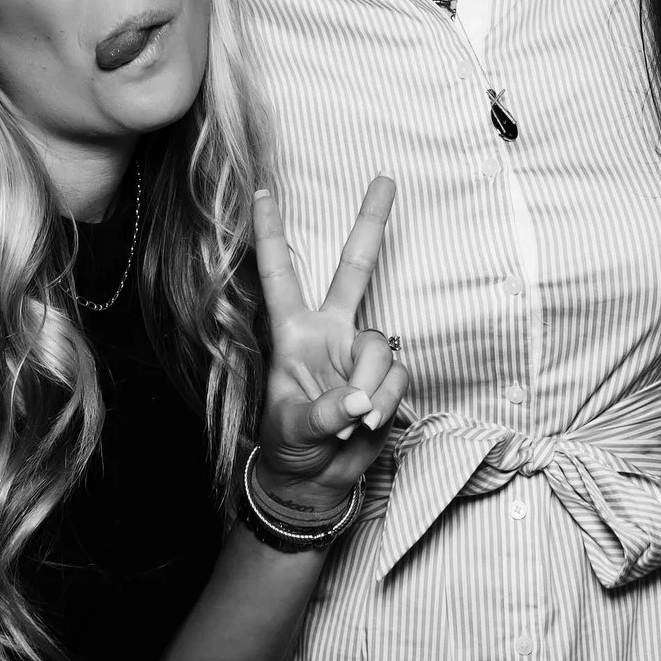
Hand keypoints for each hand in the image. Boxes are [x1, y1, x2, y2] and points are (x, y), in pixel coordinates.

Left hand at [249, 178, 409, 510]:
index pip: (279, 275)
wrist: (316, 480)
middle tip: (385, 179)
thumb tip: (360, 399)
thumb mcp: (293, 426)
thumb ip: (327, 410)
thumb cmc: (290, 445)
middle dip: (371, 224)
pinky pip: (397, 377)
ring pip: (379, 347)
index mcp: (291, 333)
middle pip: (354, 270)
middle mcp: (328, 332)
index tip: (263, 192)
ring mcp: (358, 352)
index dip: (270, 234)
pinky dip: (385, 402)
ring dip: (371, 387)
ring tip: (351, 421)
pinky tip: (367, 422)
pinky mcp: (385, 376)